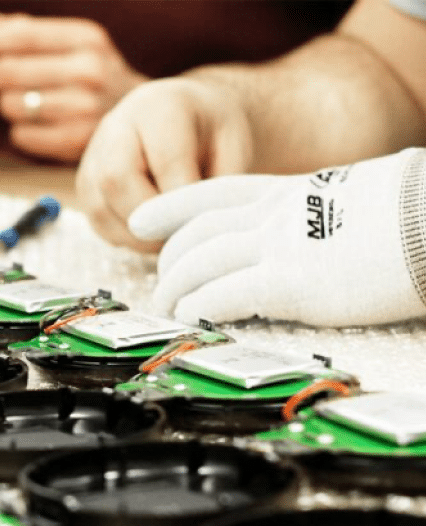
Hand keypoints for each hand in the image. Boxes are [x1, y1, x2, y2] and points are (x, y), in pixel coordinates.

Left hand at [0, 11, 146, 161]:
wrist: (146, 118)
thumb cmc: (102, 78)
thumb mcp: (78, 44)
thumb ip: (32, 32)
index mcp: (86, 40)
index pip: (23, 36)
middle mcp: (88, 71)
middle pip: (9, 71)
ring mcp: (84, 108)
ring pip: (12, 104)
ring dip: (6, 104)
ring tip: (19, 103)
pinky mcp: (76, 141)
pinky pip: (22, 135)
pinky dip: (19, 131)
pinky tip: (31, 126)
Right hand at [75, 77, 253, 250]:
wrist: (187, 118)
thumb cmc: (212, 133)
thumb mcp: (233, 146)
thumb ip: (219, 184)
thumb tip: (198, 226)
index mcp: (159, 107)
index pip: (165, 160)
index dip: (183, 201)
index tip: (201, 223)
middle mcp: (116, 127)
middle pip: (116, 181)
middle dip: (152, 221)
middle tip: (181, 235)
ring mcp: (93, 157)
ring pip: (101, 209)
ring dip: (138, 236)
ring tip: (170, 236)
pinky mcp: (85, 186)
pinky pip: (98, 223)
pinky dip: (126, 238)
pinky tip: (152, 233)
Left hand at [128, 148, 425, 326]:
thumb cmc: (411, 210)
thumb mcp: (349, 198)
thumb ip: (315, 216)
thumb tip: (310, 236)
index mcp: (288, 191)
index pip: (212, 194)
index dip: (170, 208)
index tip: (142, 219)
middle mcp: (274, 215)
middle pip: (196, 235)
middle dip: (169, 262)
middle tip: (162, 285)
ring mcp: (280, 246)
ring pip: (200, 264)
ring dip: (175, 290)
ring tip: (166, 309)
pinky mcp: (293, 283)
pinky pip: (226, 295)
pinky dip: (200, 307)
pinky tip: (190, 318)